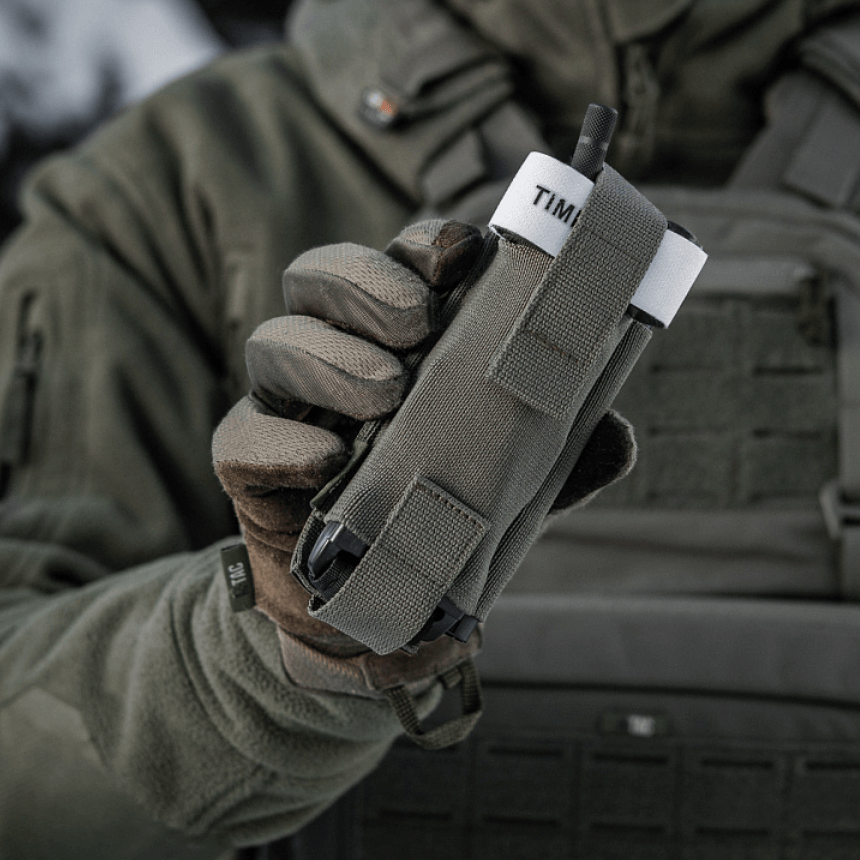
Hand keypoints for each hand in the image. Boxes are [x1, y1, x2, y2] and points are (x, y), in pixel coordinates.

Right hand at [212, 218, 635, 697]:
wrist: (376, 613)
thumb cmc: (445, 515)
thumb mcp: (516, 478)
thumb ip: (559, 449)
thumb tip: (618, 436)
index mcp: (398, 336)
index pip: (402, 263)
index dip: (427, 245)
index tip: (464, 255)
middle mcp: (334, 353)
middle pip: (319, 277)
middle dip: (367, 283)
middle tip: (418, 322)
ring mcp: (286, 406)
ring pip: (273, 344)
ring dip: (330, 357)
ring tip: (387, 390)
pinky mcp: (249, 468)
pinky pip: (241, 438)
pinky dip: (283, 441)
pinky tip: (325, 460)